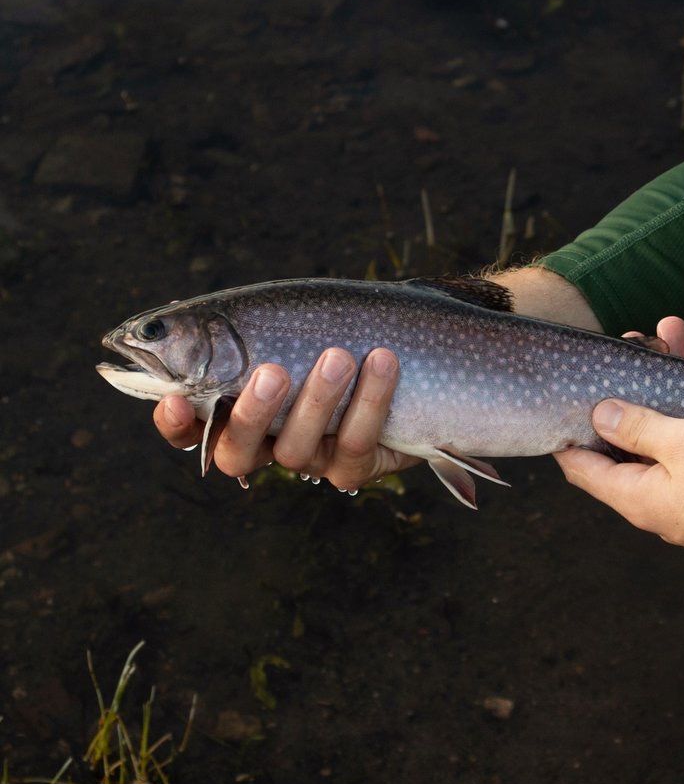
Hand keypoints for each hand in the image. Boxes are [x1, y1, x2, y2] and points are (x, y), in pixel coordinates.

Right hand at [153, 347, 419, 490]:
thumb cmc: (333, 329)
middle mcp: (267, 443)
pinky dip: (370, 400)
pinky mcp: (354, 468)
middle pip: (238, 454)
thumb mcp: (283, 321)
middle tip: (271, 372)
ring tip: (338, 356)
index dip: (176, 425)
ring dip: (318, 399)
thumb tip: (172, 315)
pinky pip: (355, 444)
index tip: (176, 400)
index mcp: (237, 410)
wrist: (410, 352)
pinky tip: (382, 361)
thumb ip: (236, 327)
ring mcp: (310, 460)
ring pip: (297, 449)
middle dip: (251, 415)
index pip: (190, 430)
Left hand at [554, 318, 683, 554]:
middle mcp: (663, 496)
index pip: (584, 469)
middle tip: (630, 345)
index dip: (567, 435)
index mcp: (638, 497)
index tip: (563, 396)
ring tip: (673, 331)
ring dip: (676, 378)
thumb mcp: (680, 443)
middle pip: (632, 438)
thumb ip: (637, 426)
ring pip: (678, 424)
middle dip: (632, 388)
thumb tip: (599, 416)